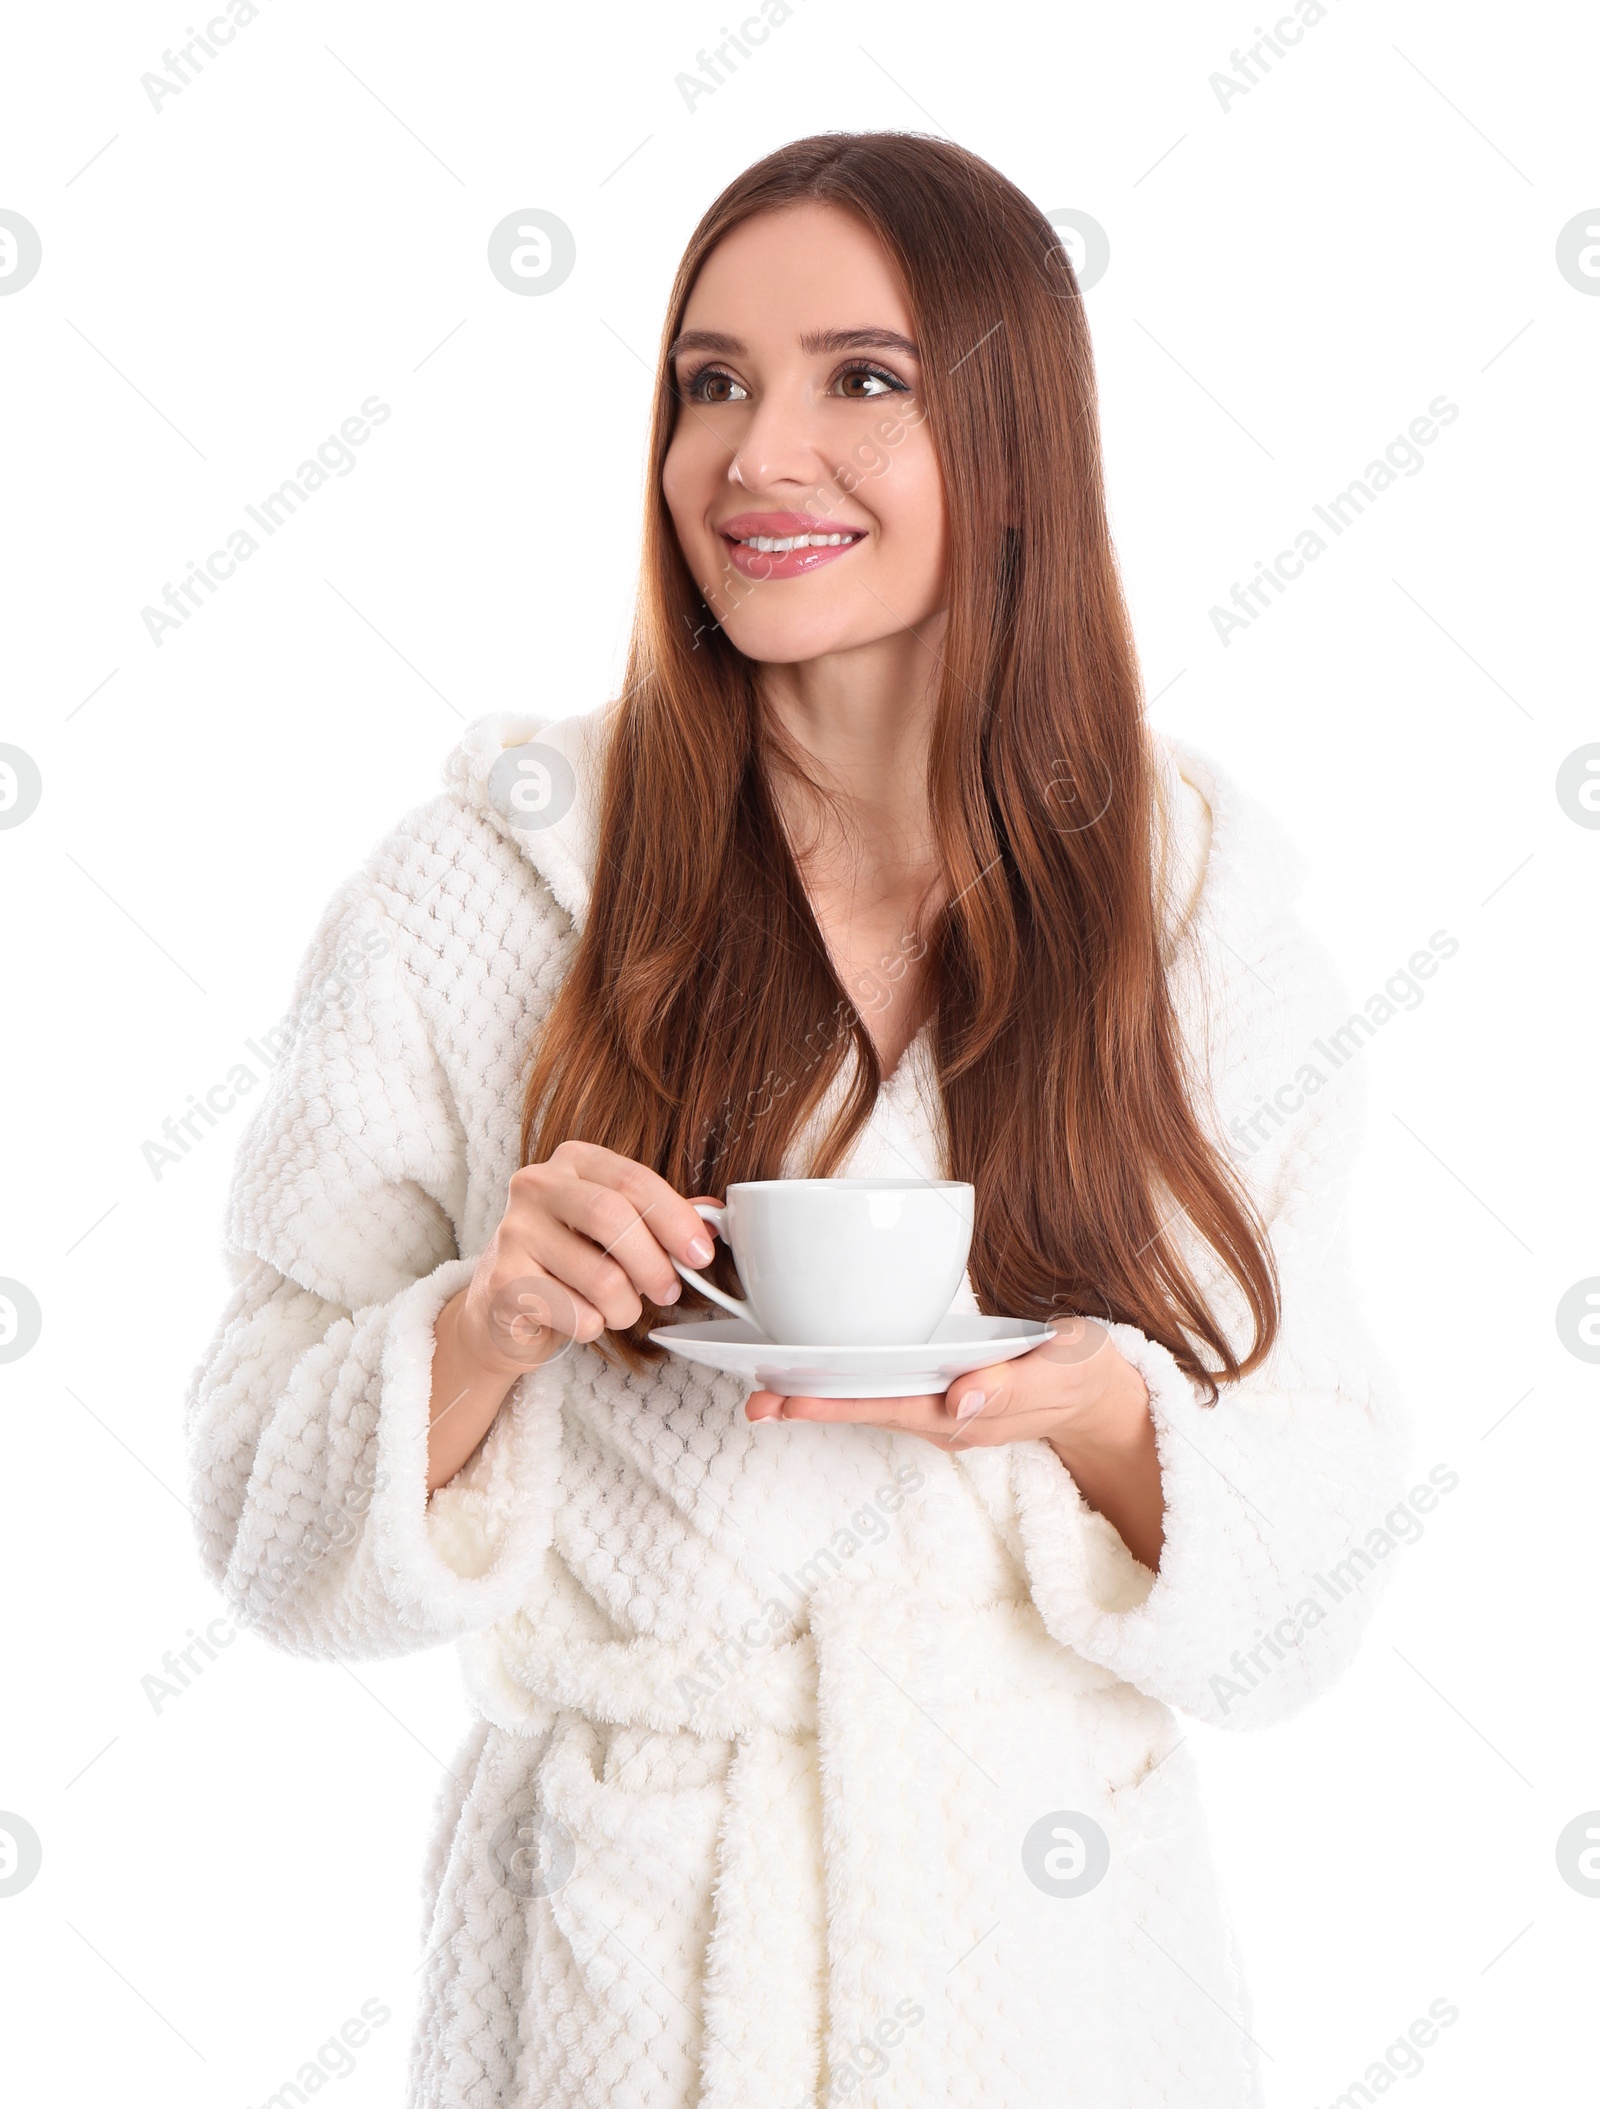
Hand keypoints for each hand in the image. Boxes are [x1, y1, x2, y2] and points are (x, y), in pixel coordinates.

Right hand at [452, 1143, 715, 1378]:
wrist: (502, 1306)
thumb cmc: (571, 1262)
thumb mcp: (619, 1231)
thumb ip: (661, 1219)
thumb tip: (716, 1218)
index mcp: (573, 1161)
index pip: (634, 1180)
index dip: (676, 1219)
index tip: (701, 1255)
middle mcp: (537, 1185)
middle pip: (612, 1218)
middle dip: (654, 1265)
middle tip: (669, 1292)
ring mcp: (513, 1231)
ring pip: (600, 1276)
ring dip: (626, 1307)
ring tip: (621, 1311)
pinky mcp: (503, 1281)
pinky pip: (575, 1313)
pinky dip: (593, 1326)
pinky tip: (582, 1320)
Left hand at [747, 1315, 1165, 1570]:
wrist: (1103, 1398)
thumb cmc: (1082, 1375)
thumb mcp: (1059, 1373)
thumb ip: (1011, 1385)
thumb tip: (959, 1398)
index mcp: (966, 1416)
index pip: (888, 1409)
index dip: (836, 1404)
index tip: (788, 1400)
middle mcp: (945, 1420)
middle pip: (869, 1412)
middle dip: (811, 1406)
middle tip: (753, 1400)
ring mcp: (944, 1412)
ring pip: (874, 1405)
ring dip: (823, 1398)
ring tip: (767, 1390)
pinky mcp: (946, 1397)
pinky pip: (891, 1394)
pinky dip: (852, 1385)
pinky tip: (823, 1373)